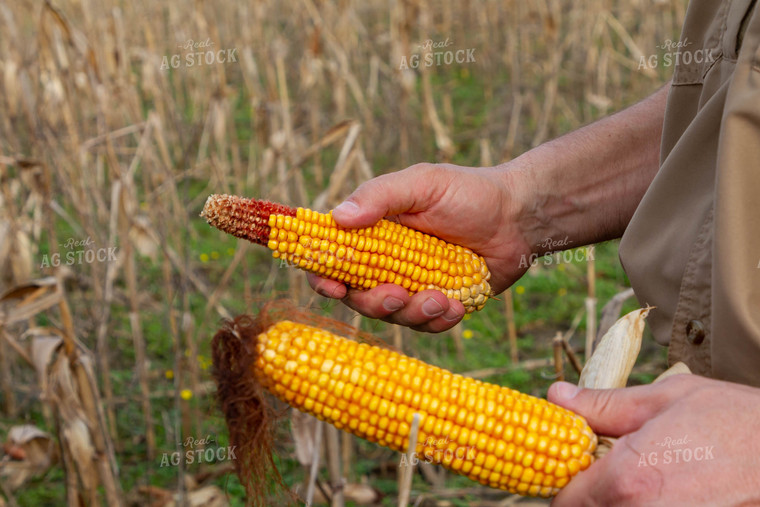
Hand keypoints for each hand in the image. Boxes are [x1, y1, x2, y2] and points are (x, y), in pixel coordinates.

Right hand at [307, 162, 533, 331]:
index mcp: (373, 232)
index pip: (333, 258)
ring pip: (393, 316)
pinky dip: (439, 320)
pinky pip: (426, 326)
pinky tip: (458, 305)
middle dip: (373, 303)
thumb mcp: (423, 184)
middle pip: (358, 297)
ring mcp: (412, 285)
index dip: (324, 276)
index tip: (332, 286)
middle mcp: (387, 262)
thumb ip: (380, 196)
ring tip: (442, 297)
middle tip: (397, 295)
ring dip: (413, 312)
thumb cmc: (469, 192)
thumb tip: (337, 218)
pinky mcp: (439, 303)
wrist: (520, 217)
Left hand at [548, 375, 759, 504]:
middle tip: (608, 472)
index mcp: (625, 480)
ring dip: (618, 505)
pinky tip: (667, 493)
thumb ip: (602, 406)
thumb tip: (556, 397)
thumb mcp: (663, 400)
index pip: (563, 501)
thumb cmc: (732, 421)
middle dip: (591, 498)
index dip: (563, 484)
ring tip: (645, 482)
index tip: (576, 468)